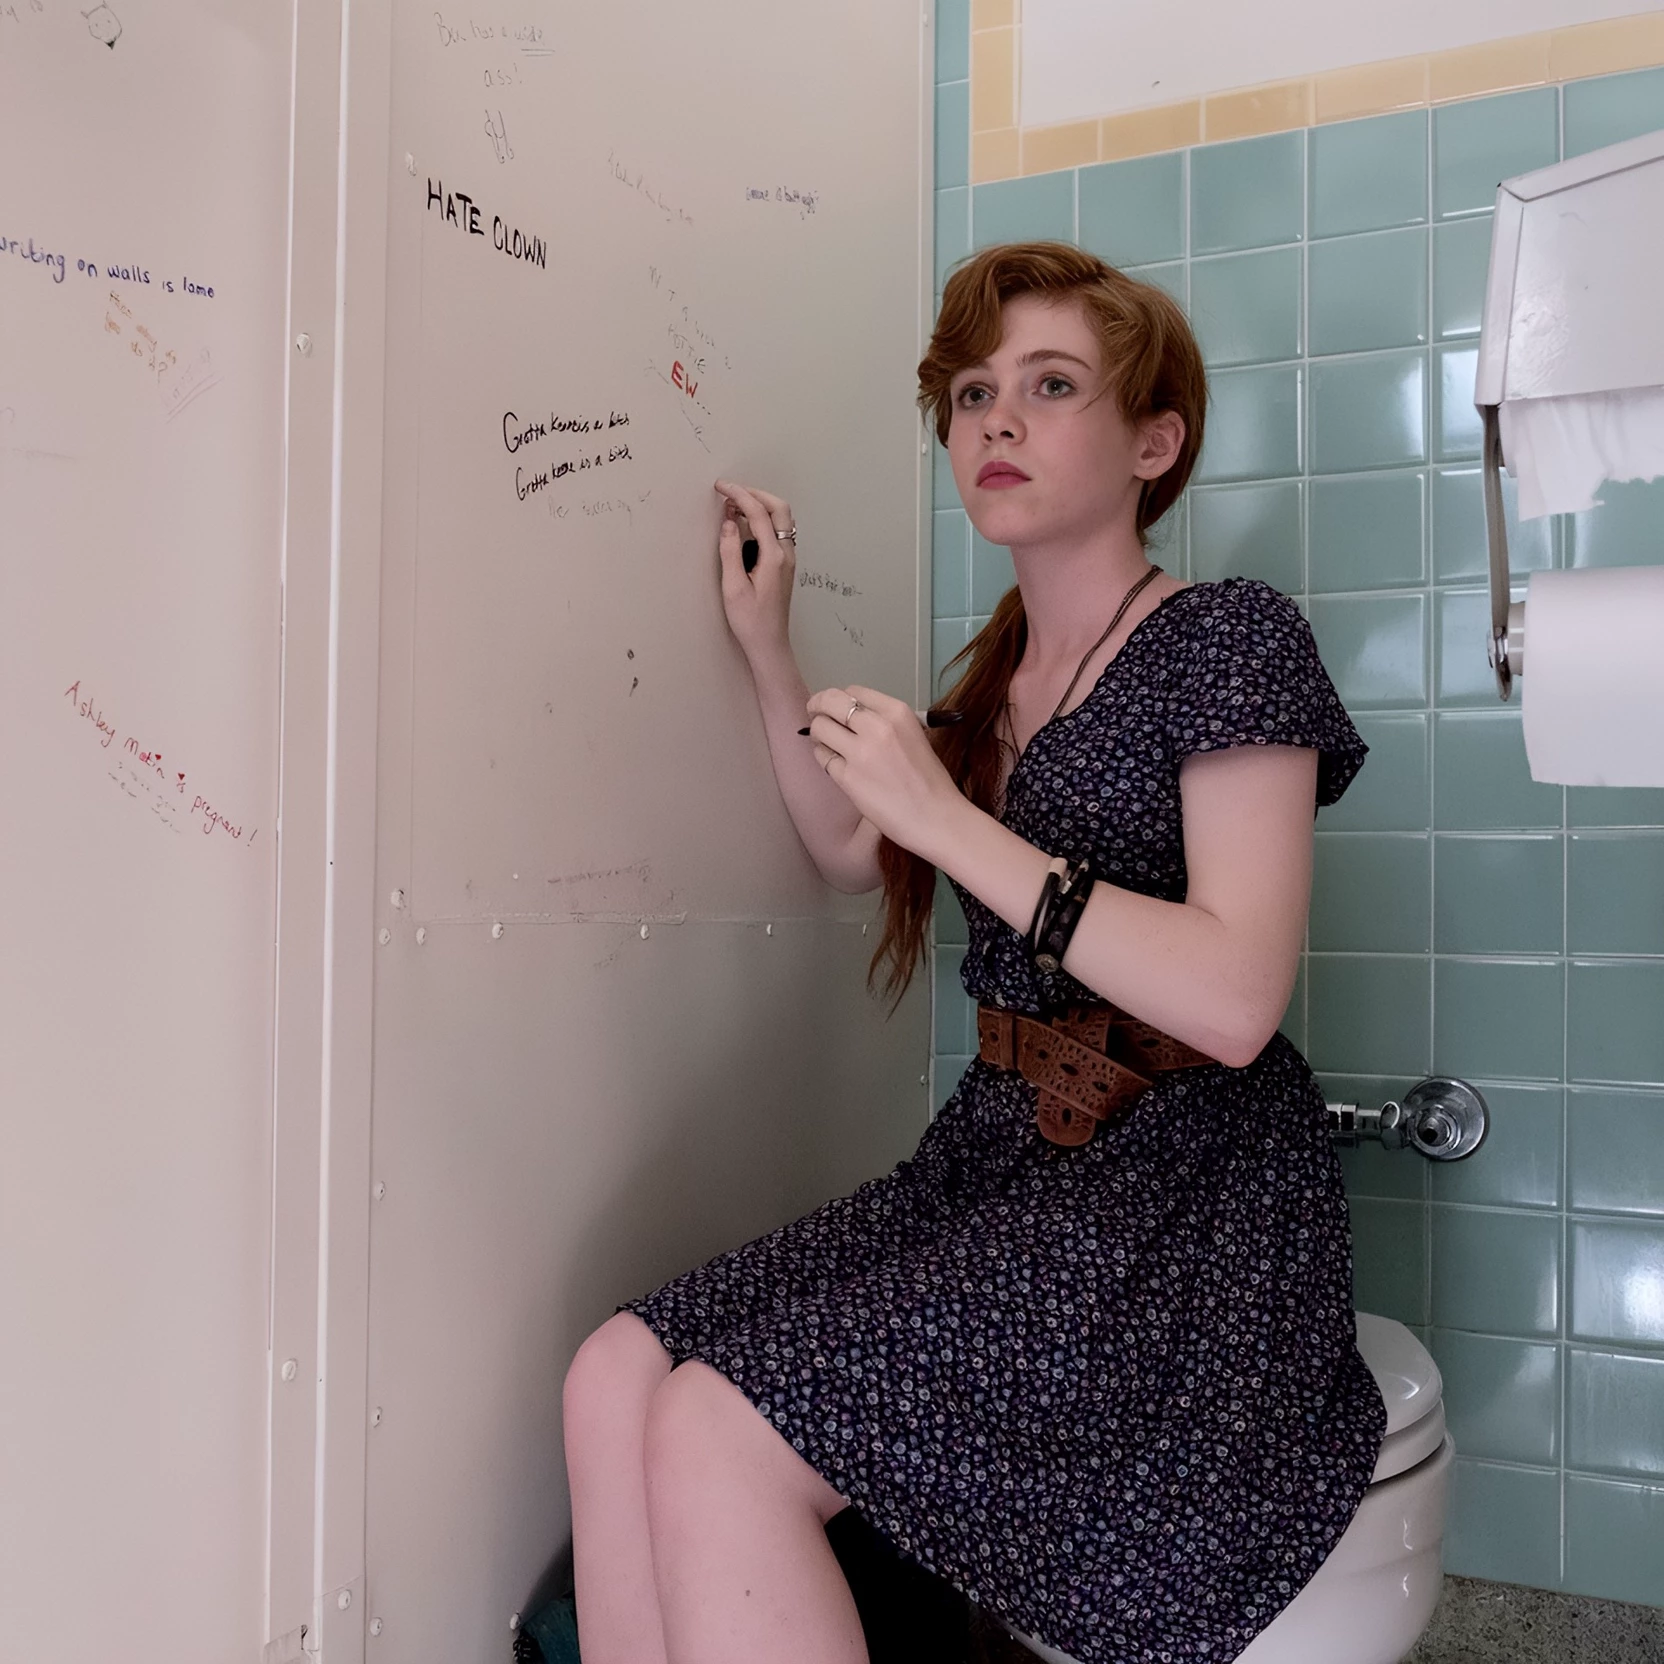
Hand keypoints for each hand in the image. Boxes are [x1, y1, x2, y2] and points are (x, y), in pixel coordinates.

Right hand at [713, 478, 795, 662]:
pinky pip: (778, 531)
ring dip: (760, 505)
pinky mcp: (784, 565)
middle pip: (778, 508)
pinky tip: (745, 525)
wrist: (769, 644)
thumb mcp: (733, 587)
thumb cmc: (751, 621)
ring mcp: (788, 559)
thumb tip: (728, 522)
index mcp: (774, 557)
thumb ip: (729, 551)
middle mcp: (786, 554)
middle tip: (730, 492)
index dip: (739, 495)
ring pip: (781, 518)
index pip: (759, 513)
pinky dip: (763, 519)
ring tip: (734, 506)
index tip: (721, 487)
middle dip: (754, 494)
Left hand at [804, 685, 967, 860]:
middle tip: (815, 715)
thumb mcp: (914, 736)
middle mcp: (876, 726)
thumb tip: (854, 719)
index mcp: (897, 712)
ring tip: (826, 743)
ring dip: (818, 734)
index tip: (836, 707)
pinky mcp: (847, 777)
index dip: (840, 699)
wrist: (935, 817)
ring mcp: (860, 752)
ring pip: (820, 728)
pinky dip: (824, 757)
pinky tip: (834, 763)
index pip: (853, 691)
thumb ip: (885, 723)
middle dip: (818, 706)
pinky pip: (822, 757)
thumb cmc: (930, 781)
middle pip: (830, 702)